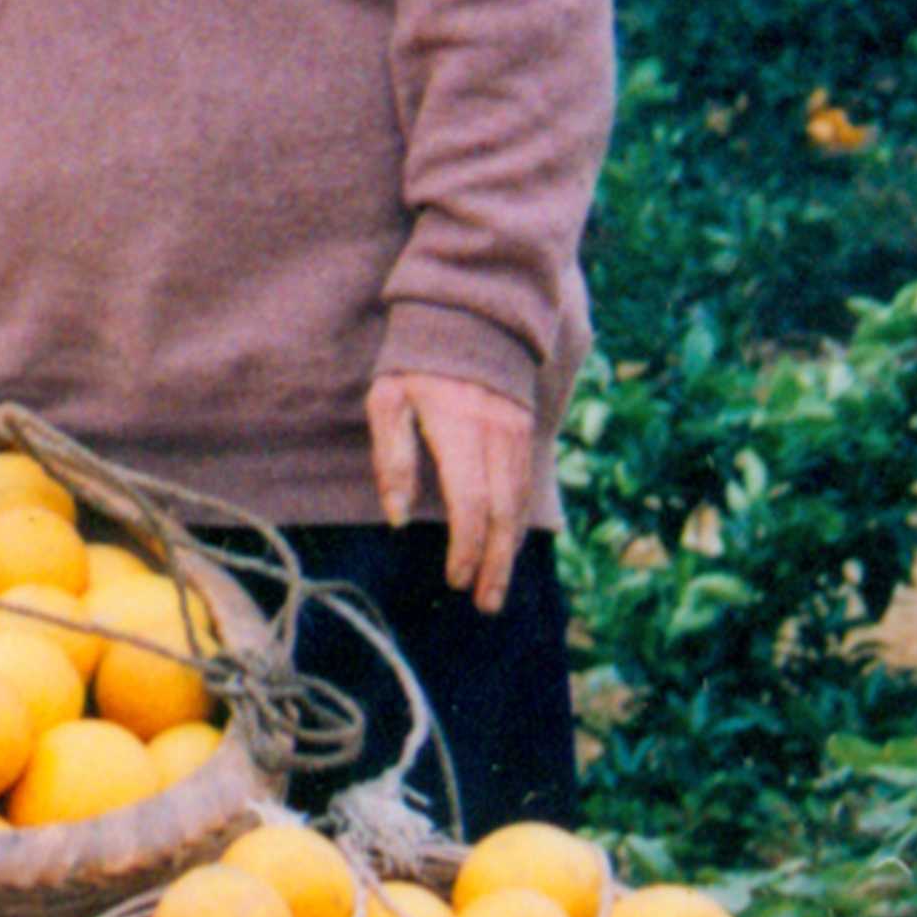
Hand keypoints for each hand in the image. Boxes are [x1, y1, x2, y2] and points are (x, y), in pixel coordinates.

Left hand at [364, 372, 539, 616]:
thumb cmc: (414, 360)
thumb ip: (392, 457)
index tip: (456, 579)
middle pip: (503, 511)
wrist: (467, 314)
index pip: (470, 503)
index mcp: (459, 427)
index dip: (466, 547)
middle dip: (496, 562)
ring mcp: (518, 431)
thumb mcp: (388, 399)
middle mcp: (497, 433)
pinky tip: (511, 544)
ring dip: (512, 548)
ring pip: (521, 501)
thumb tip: (394, 517)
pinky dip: (520, 520)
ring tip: (499, 587)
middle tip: (486, 602)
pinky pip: (528, 483)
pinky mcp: (527, 429)